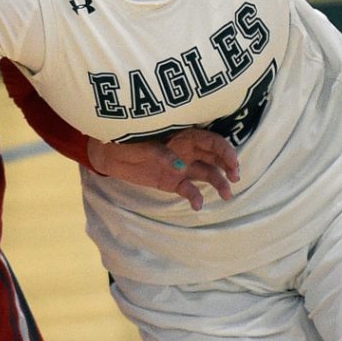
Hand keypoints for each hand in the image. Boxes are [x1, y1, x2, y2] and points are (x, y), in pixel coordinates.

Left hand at [87, 127, 240, 210]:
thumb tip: (179, 167)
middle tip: (235, 179)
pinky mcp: (171, 182)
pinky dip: (195, 197)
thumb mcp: (140, 143)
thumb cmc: (123, 138)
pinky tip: (198, 205)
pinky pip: (188, 189)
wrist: (105, 152)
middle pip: (214, 156)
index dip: (225, 150)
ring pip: (207, 173)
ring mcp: (180, 166)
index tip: (232, 164)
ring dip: (219, 183)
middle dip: (228, 166)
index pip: (210, 141)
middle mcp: (186, 150)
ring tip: (226, 196)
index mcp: (182, 134)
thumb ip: (160, 154)